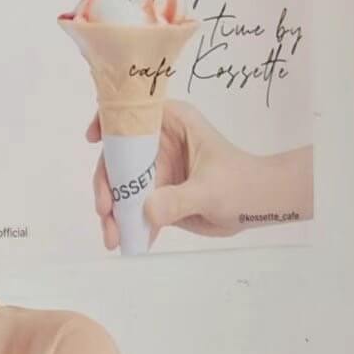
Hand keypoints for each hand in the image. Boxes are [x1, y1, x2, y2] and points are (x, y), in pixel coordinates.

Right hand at [85, 101, 304, 246]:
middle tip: (105, 211)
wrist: (258, 206)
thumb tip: (148, 211)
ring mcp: (155, 171)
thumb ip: (179, 199)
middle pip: (117, 157)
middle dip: (107, 185)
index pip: (133, 113)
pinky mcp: (157, 196)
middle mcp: (158, 144)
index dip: (109, 121)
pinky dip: (126, 225)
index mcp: (173, 124)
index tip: (95, 140)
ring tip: (113, 237)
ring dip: (112, 212)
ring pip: (120, 186)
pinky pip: (132, 208)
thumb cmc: (243, 184)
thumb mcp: (211, 189)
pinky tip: (126, 241)